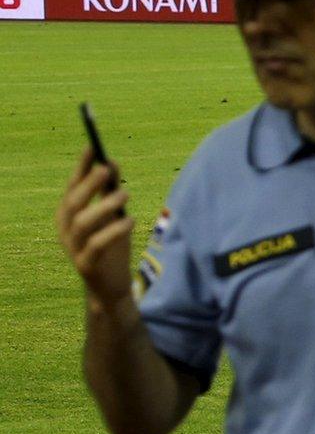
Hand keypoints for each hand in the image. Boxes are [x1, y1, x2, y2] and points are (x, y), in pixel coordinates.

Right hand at [57, 147, 133, 309]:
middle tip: (107, 168)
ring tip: (126, 194)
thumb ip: (109, 191)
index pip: (71, 187)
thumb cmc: (111, 245)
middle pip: (73, 203)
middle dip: (89, 183)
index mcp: (68, 215)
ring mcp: (73, 248)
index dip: (81, 167)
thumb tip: (111, 162)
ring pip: (82, 223)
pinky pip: (95, 245)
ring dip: (103, 205)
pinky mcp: (86, 265)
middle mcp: (65, 230)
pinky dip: (113, 231)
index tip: (92, 147)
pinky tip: (131, 220)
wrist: (111, 286)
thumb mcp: (112, 216)